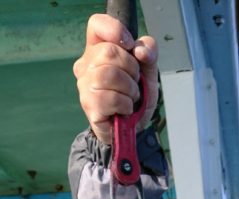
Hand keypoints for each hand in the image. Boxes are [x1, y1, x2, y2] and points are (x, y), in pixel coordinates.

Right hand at [73, 13, 158, 143]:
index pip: (97, 25)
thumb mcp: (148, 72)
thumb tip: (141, 51)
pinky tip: (125, 109)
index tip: (130, 46)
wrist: (133, 129)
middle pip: (109, 52)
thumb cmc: (136, 98)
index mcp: (98, 49)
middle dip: (131, 69)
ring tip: (131, 97)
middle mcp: (86, 65)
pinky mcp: (89, 106)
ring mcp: (84, 85)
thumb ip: (149, 53)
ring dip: (129, 88)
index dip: (115, 30)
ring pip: (109, 74)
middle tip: (134, 83)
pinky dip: (126, 104)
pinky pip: (111, 98)